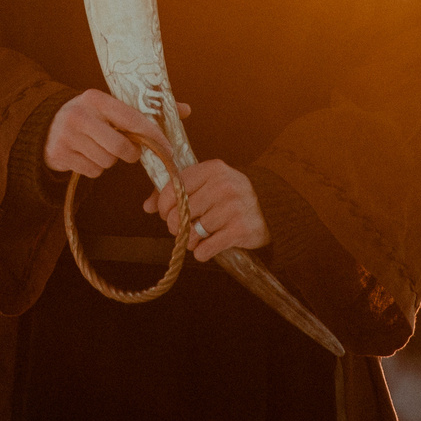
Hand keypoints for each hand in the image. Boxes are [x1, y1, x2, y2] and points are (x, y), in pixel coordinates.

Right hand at [44, 90, 187, 178]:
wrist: (47, 126)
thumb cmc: (92, 116)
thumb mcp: (112, 107)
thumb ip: (146, 111)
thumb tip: (186, 110)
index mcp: (96, 99)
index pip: (132, 119)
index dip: (153, 136)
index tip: (167, 149)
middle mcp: (80, 115)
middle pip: (121, 148)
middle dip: (129, 153)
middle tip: (126, 150)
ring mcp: (67, 135)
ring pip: (107, 162)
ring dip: (110, 160)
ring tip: (100, 148)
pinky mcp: (59, 154)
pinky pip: (92, 172)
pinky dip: (94, 168)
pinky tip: (86, 155)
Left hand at [145, 160, 266, 263]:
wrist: (272, 209)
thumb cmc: (230, 196)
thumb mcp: (207, 184)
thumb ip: (176, 190)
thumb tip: (147, 206)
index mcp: (212, 169)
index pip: (174, 188)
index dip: (163, 205)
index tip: (165, 212)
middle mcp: (223, 185)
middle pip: (180, 213)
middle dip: (175, 226)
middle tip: (181, 228)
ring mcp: (233, 207)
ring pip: (191, 233)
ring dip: (189, 241)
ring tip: (196, 238)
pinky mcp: (241, 230)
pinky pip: (205, 249)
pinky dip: (201, 252)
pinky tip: (207, 247)